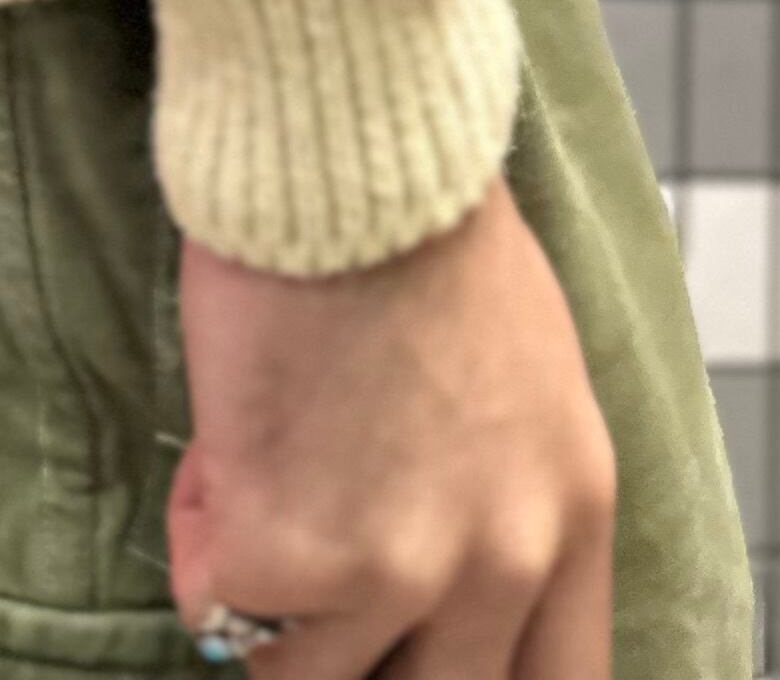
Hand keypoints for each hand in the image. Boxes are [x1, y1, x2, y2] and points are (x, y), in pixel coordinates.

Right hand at [164, 171, 617, 679]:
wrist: (343, 151)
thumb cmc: (422, 229)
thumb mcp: (529, 377)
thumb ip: (508, 498)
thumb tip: (442, 593)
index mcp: (576, 512)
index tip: (415, 664)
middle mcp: (504, 561)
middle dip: (359, 658)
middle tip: (316, 585)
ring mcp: (396, 570)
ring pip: (307, 676)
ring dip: (271, 594)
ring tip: (267, 470)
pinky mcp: (286, 555)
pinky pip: (218, 603)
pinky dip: (203, 537)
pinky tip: (226, 440)